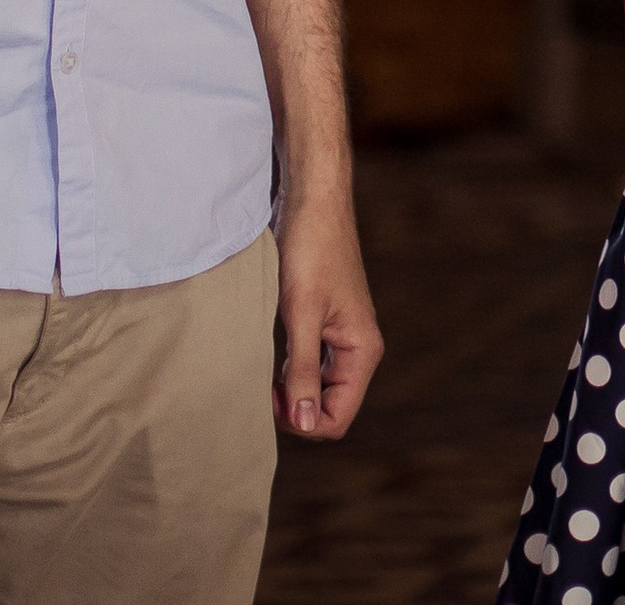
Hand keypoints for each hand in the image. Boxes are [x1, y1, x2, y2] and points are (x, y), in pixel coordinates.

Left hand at [274, 181, 383, 439]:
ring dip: (289, 389)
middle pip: (326, 407)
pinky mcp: (324, 323)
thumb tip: (304, 423)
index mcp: (363, 350)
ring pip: (315, 388)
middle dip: (294, 408)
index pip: (336, 418)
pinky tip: (268, 356)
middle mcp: (357, 347)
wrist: (313, 200)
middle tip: (261, 386)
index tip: (270, 398)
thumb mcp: (303, 314)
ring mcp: (341, 335)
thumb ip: (303, 371)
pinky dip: (287, 370)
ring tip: (261, 370)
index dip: (302, 422)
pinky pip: (308, 366)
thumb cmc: (311, 251)